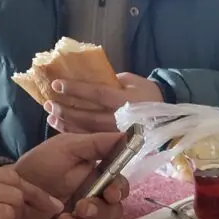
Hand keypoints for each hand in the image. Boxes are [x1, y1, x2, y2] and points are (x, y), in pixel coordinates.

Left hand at [15, 133, 129, 218]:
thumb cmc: (39, 166)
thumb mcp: (67, 147)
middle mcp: (97, 204)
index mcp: (99, 182)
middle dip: (99, 213)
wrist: (11, 190)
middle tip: (79, 207)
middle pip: (116, 215)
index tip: (108, 193)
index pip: (122, 190)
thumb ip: (97, 143)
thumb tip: (127, 136)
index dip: (119, 193)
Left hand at [46, 72, 163, 133]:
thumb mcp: (131, 80)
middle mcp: (124, 118)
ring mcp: (121, 132)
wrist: (169, 116)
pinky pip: (94, 138)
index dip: (76, 89)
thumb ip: (110, 80)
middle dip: (67, 109)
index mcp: (128, 99)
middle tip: (49, 103)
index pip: (98, 94)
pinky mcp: (118, 141)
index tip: (57, 85)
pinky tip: (62, 126)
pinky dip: (76, 132)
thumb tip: (85, 78)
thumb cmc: (147, 93)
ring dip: (67, 123)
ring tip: (51, 115)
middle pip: (90, 116)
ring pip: (89, 129)